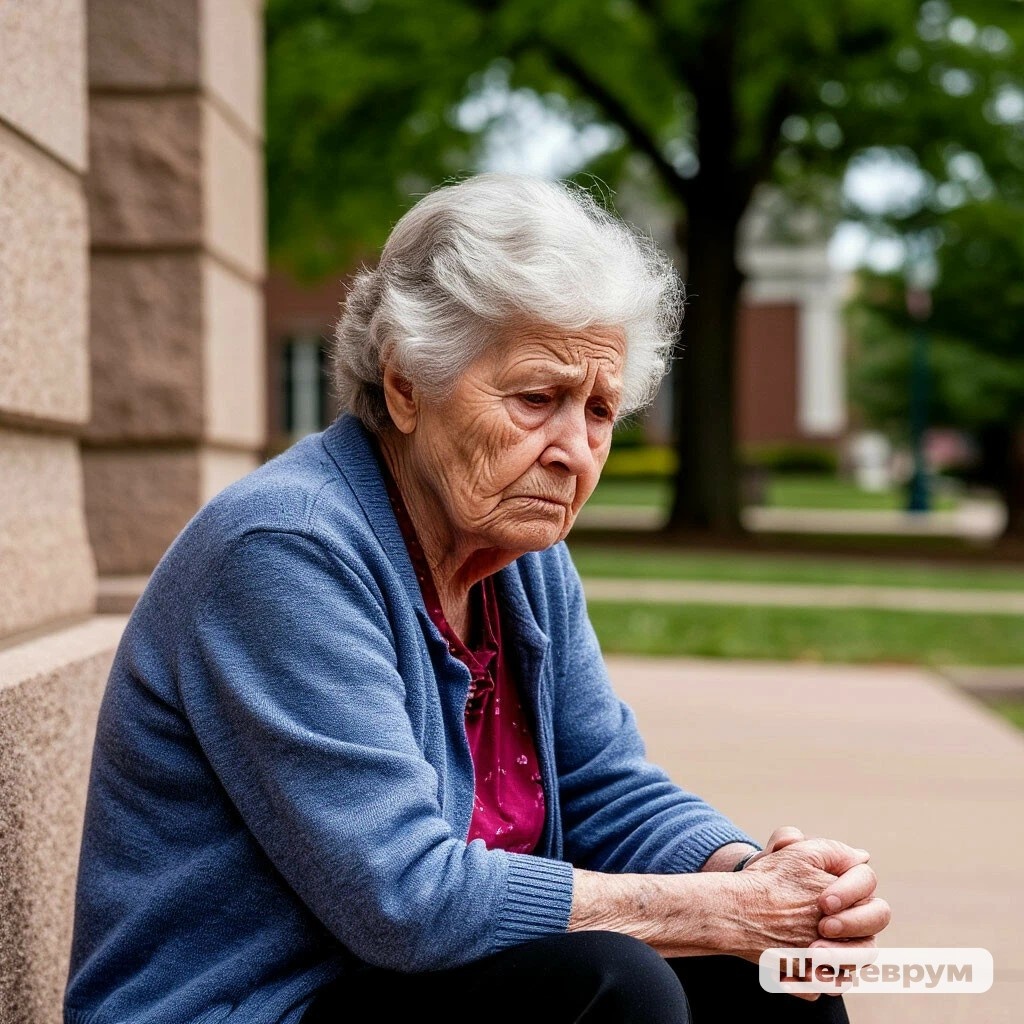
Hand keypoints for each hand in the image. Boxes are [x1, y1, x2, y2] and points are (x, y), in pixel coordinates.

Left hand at [737, 827, 890, 999]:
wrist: (745, 904)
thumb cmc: (770, 876)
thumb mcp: (780, 856)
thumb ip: (809, 844)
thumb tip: (855, 854)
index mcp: (849, 882)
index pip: (867, 882)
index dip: (850, 892)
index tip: (823, 902)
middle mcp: (857, 914)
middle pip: (877, 919)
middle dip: (853, 925)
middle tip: (822, 928)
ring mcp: (848, 944)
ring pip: (864, 957)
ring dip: (840, 959)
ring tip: (809, 958)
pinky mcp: (830, 969)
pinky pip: (834, 983)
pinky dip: (813, 983)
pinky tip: (789, 979)